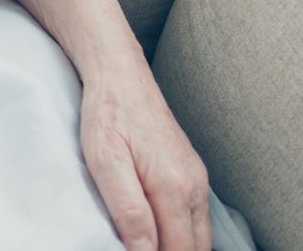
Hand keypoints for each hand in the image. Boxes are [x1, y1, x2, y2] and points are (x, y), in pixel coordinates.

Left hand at [79, 68, 209, 250]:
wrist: (119, 72)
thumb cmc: (107, 112)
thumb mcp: (105, 160)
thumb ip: (128, 209)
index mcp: (174, 187)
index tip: (130, 250)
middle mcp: (194, 185)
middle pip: (194, 248)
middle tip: (135, 246)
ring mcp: (196, 178)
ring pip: (198, 235)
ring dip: (177, 246)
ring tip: (143, 240)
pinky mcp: (191, 171)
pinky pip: (194, 216)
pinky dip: (180, 230)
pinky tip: (156, 227)